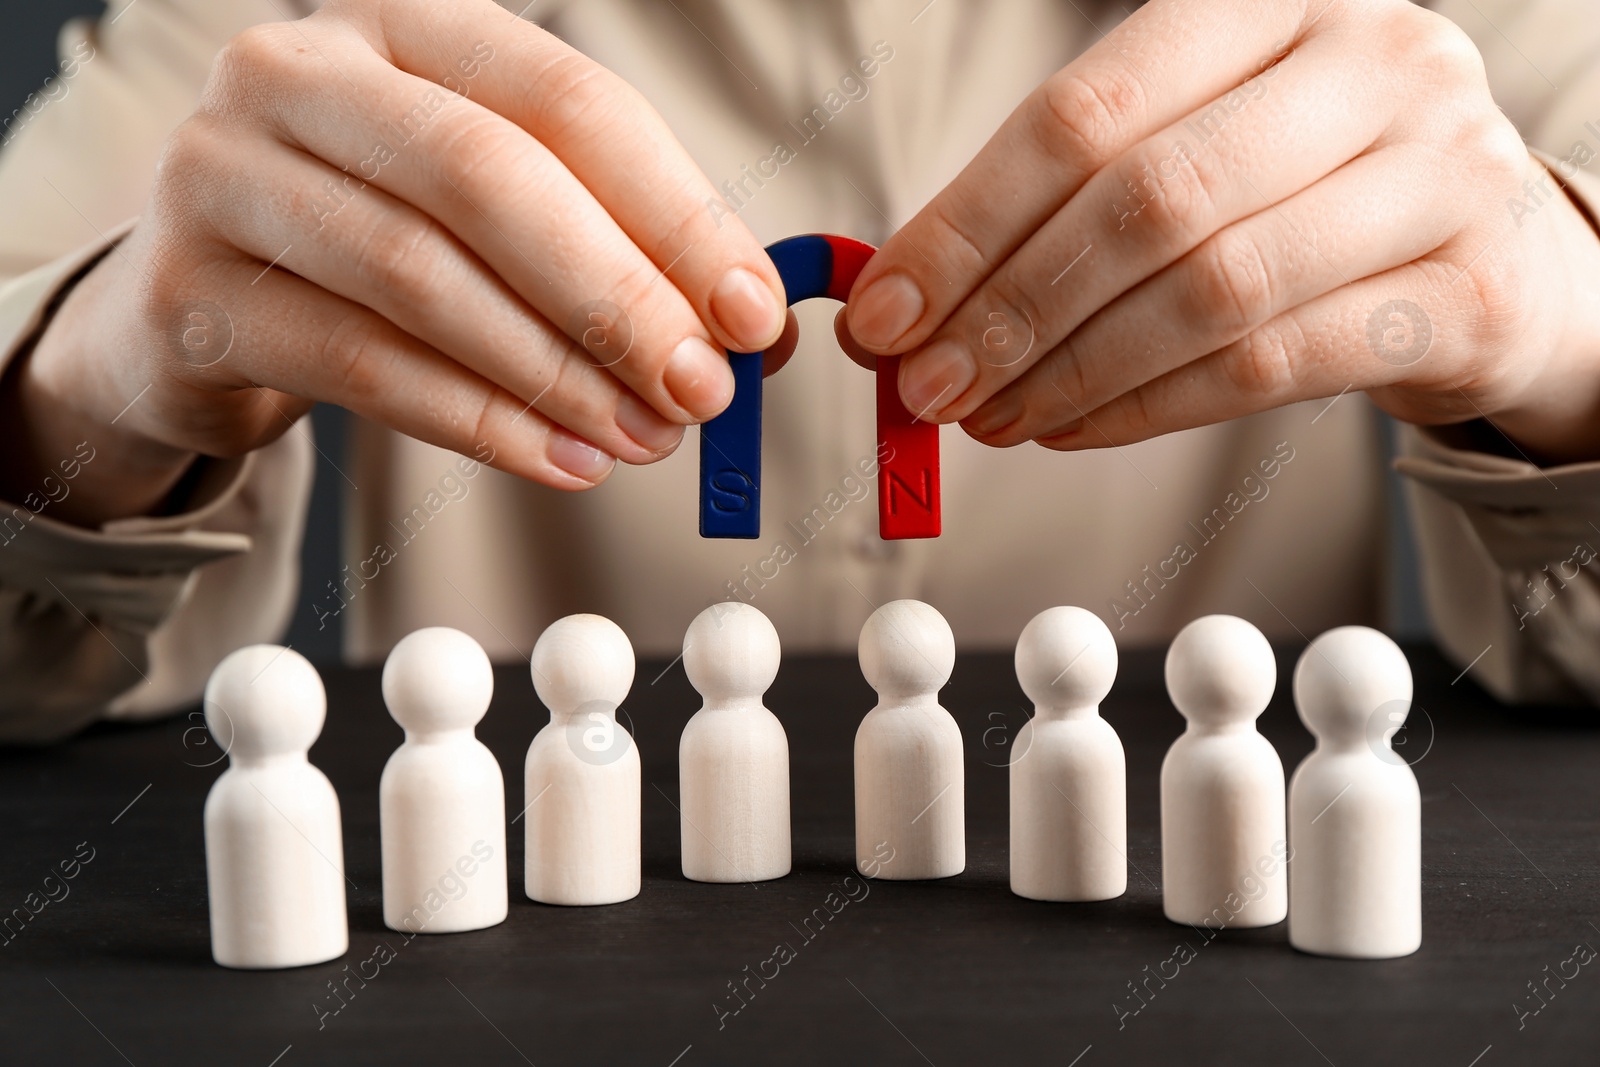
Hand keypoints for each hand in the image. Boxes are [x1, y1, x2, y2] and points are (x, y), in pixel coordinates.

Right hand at [5, 0, 787, 524]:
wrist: (201, 295)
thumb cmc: (375, 235)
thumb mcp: (490, 206)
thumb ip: (610, 241)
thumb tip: (747, 327)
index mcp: (404, 24)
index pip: (567, 101)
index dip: (674, 212)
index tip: (751, 312)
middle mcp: (303, 72)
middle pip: (488, 177)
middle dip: (615, 297)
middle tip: (698, 389)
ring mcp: (227, 174)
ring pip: (422, 277)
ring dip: (556, 374)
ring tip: (641, 438)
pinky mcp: (193, 293)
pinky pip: (363, 366)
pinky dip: (480, 424)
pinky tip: (561, 459)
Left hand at [842, 0, 1599, 463]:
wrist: (1494, 252)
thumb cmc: (1306, 194)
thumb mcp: (1197, 151)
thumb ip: (1066, 204)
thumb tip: (900, 303)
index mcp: (1272, 5)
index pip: (1084, 113)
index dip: (966, 224)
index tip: (884, 313)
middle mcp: (1369, 66)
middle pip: (1146, 201)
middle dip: (1011, 310)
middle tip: (928, 387)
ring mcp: (1437, 174)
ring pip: (1210, 289)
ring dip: (1072, 373)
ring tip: (993, 418)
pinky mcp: (1466, 294)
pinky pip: (1270, 366)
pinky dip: (1149, 410)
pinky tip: (1075, 429)